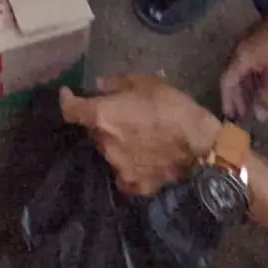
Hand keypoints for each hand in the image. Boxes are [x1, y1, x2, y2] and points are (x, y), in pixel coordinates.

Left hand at [60, 75, 220, 195]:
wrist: (200, 143)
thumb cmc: (172, 106)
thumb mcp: (145, 83)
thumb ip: (116, 84)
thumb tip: (98, 86)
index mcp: (102, 117)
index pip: (71, 111)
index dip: (67, 100)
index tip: (69, 94)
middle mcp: (104, 144)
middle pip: (93, 131)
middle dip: (102, 122)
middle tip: (121, 114)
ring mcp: (118, 168)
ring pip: (108, 151)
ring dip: (115, 143)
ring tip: (138, 136)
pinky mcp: (134, 185)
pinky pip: (124, 174)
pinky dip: (128, 165)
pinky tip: (142, 159)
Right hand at [220, 3, 267, 122]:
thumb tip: (259, 117)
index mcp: (240, 58)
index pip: (226, 82)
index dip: (227, 100)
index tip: (230, 116)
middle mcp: (239, 49)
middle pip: (231, 75)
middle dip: (236, 95)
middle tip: (242, 113)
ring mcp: (247, 42)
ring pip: (241, 69)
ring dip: (245, 87)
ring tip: (253, 102)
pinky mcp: (257, 38)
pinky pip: (248, 62)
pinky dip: (252, 76)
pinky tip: (262, 84)